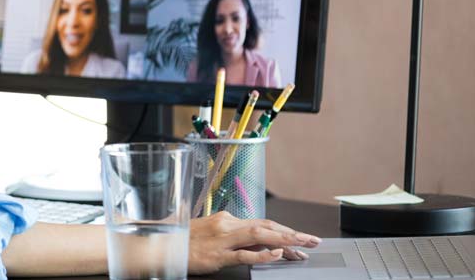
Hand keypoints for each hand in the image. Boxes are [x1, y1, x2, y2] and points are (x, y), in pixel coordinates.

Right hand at [188, 211, 321, 274]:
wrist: (161, 245)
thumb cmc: (183, 241)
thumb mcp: (210, 233)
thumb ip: (232, 236)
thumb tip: (254, 242)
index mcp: (226, 220)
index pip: (262, 223)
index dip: (284, 230)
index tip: (300, 238)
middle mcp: (227, 226)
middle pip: (266, 226)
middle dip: (292, 233)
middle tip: (312, 240)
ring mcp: (223, 240)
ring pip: (260, 235)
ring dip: (285, 240)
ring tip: (303, 246)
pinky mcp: (218, 255)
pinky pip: (244, 253)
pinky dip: (261, 253)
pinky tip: (275, 253)